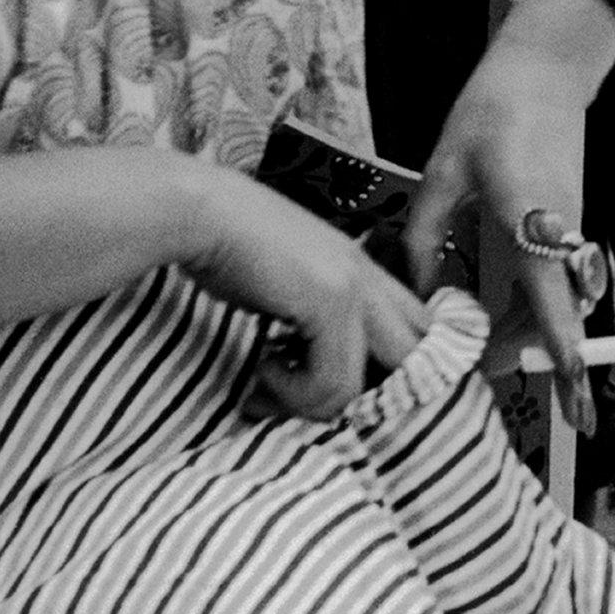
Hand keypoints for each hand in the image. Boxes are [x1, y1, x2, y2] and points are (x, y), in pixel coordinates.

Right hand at [179, 174, 429, 420]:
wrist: (199, 212)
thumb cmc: (226, 247)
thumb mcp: (284, 285)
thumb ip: (311, 321)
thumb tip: (309, 376)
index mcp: (361, 270)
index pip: (415, 328)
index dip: (391, 369)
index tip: (331, 389)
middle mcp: (368, 276)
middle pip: (413, 358)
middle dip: (366, 396)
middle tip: (311, 401)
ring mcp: (355, 288)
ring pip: (364, 387)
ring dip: (309, 401)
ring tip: (269, 385)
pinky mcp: (333, 302)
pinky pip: (332, 381)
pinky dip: (292, 391)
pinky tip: (262, 365)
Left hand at [402, 15, 608, 437]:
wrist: (545, 69)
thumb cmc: (493, 112)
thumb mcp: (443, 170)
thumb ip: (426, 234)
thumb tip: (415, 289)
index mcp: (532, 222)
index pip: (554, 304)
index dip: (565, 355)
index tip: (576, 403)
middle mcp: (560, 234)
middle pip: (557, 317)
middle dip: (528, 354)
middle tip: (480, 376)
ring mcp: (569, 229)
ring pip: (558, 301)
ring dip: (527, 330)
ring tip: (479, 348)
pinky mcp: (567, 222)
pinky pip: (555, 280)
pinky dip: (530, 304)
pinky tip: (490, 308)